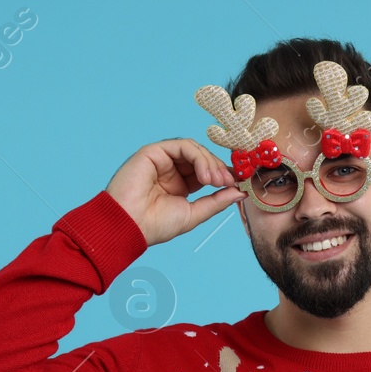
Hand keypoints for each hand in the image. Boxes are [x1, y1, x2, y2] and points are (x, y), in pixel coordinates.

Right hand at [105, 138, 246, 247]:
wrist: (130, 226)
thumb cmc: (155, 225)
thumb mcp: (194, 214)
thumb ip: (216, 201)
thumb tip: (240, 192)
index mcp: (179, 185)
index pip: (206, 172)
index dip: (223, 175)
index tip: (239, 183)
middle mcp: (170, 170)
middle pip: (202, 158)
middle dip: (219, 169)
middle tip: (229, 182)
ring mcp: (161, 160)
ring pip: (194, 150)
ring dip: (210, 163)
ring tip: (216, 181)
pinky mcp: (153, 152)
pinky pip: (182, 145)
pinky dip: (198, 157)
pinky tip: (204, 175)